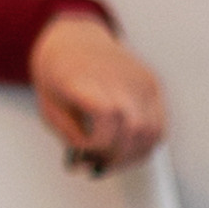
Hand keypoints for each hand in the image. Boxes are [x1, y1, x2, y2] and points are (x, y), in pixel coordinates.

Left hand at [29, 11, 166, 171]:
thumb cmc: (58, 75)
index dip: (99, 142)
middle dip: (117, 157)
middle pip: (134, 127)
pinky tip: (127, 151)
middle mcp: (119, 75)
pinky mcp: (153, 85)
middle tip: (99, 167)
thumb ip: (71, 137)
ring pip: (152, 132)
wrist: (75, 41)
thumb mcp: (49, 108)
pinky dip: (145, 145)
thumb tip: (90, 165)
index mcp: (84, 76)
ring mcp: (141, 79)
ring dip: (134, 156)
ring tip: (113, 161)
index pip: (108, 113)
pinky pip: (159, 126)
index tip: (83, 150)